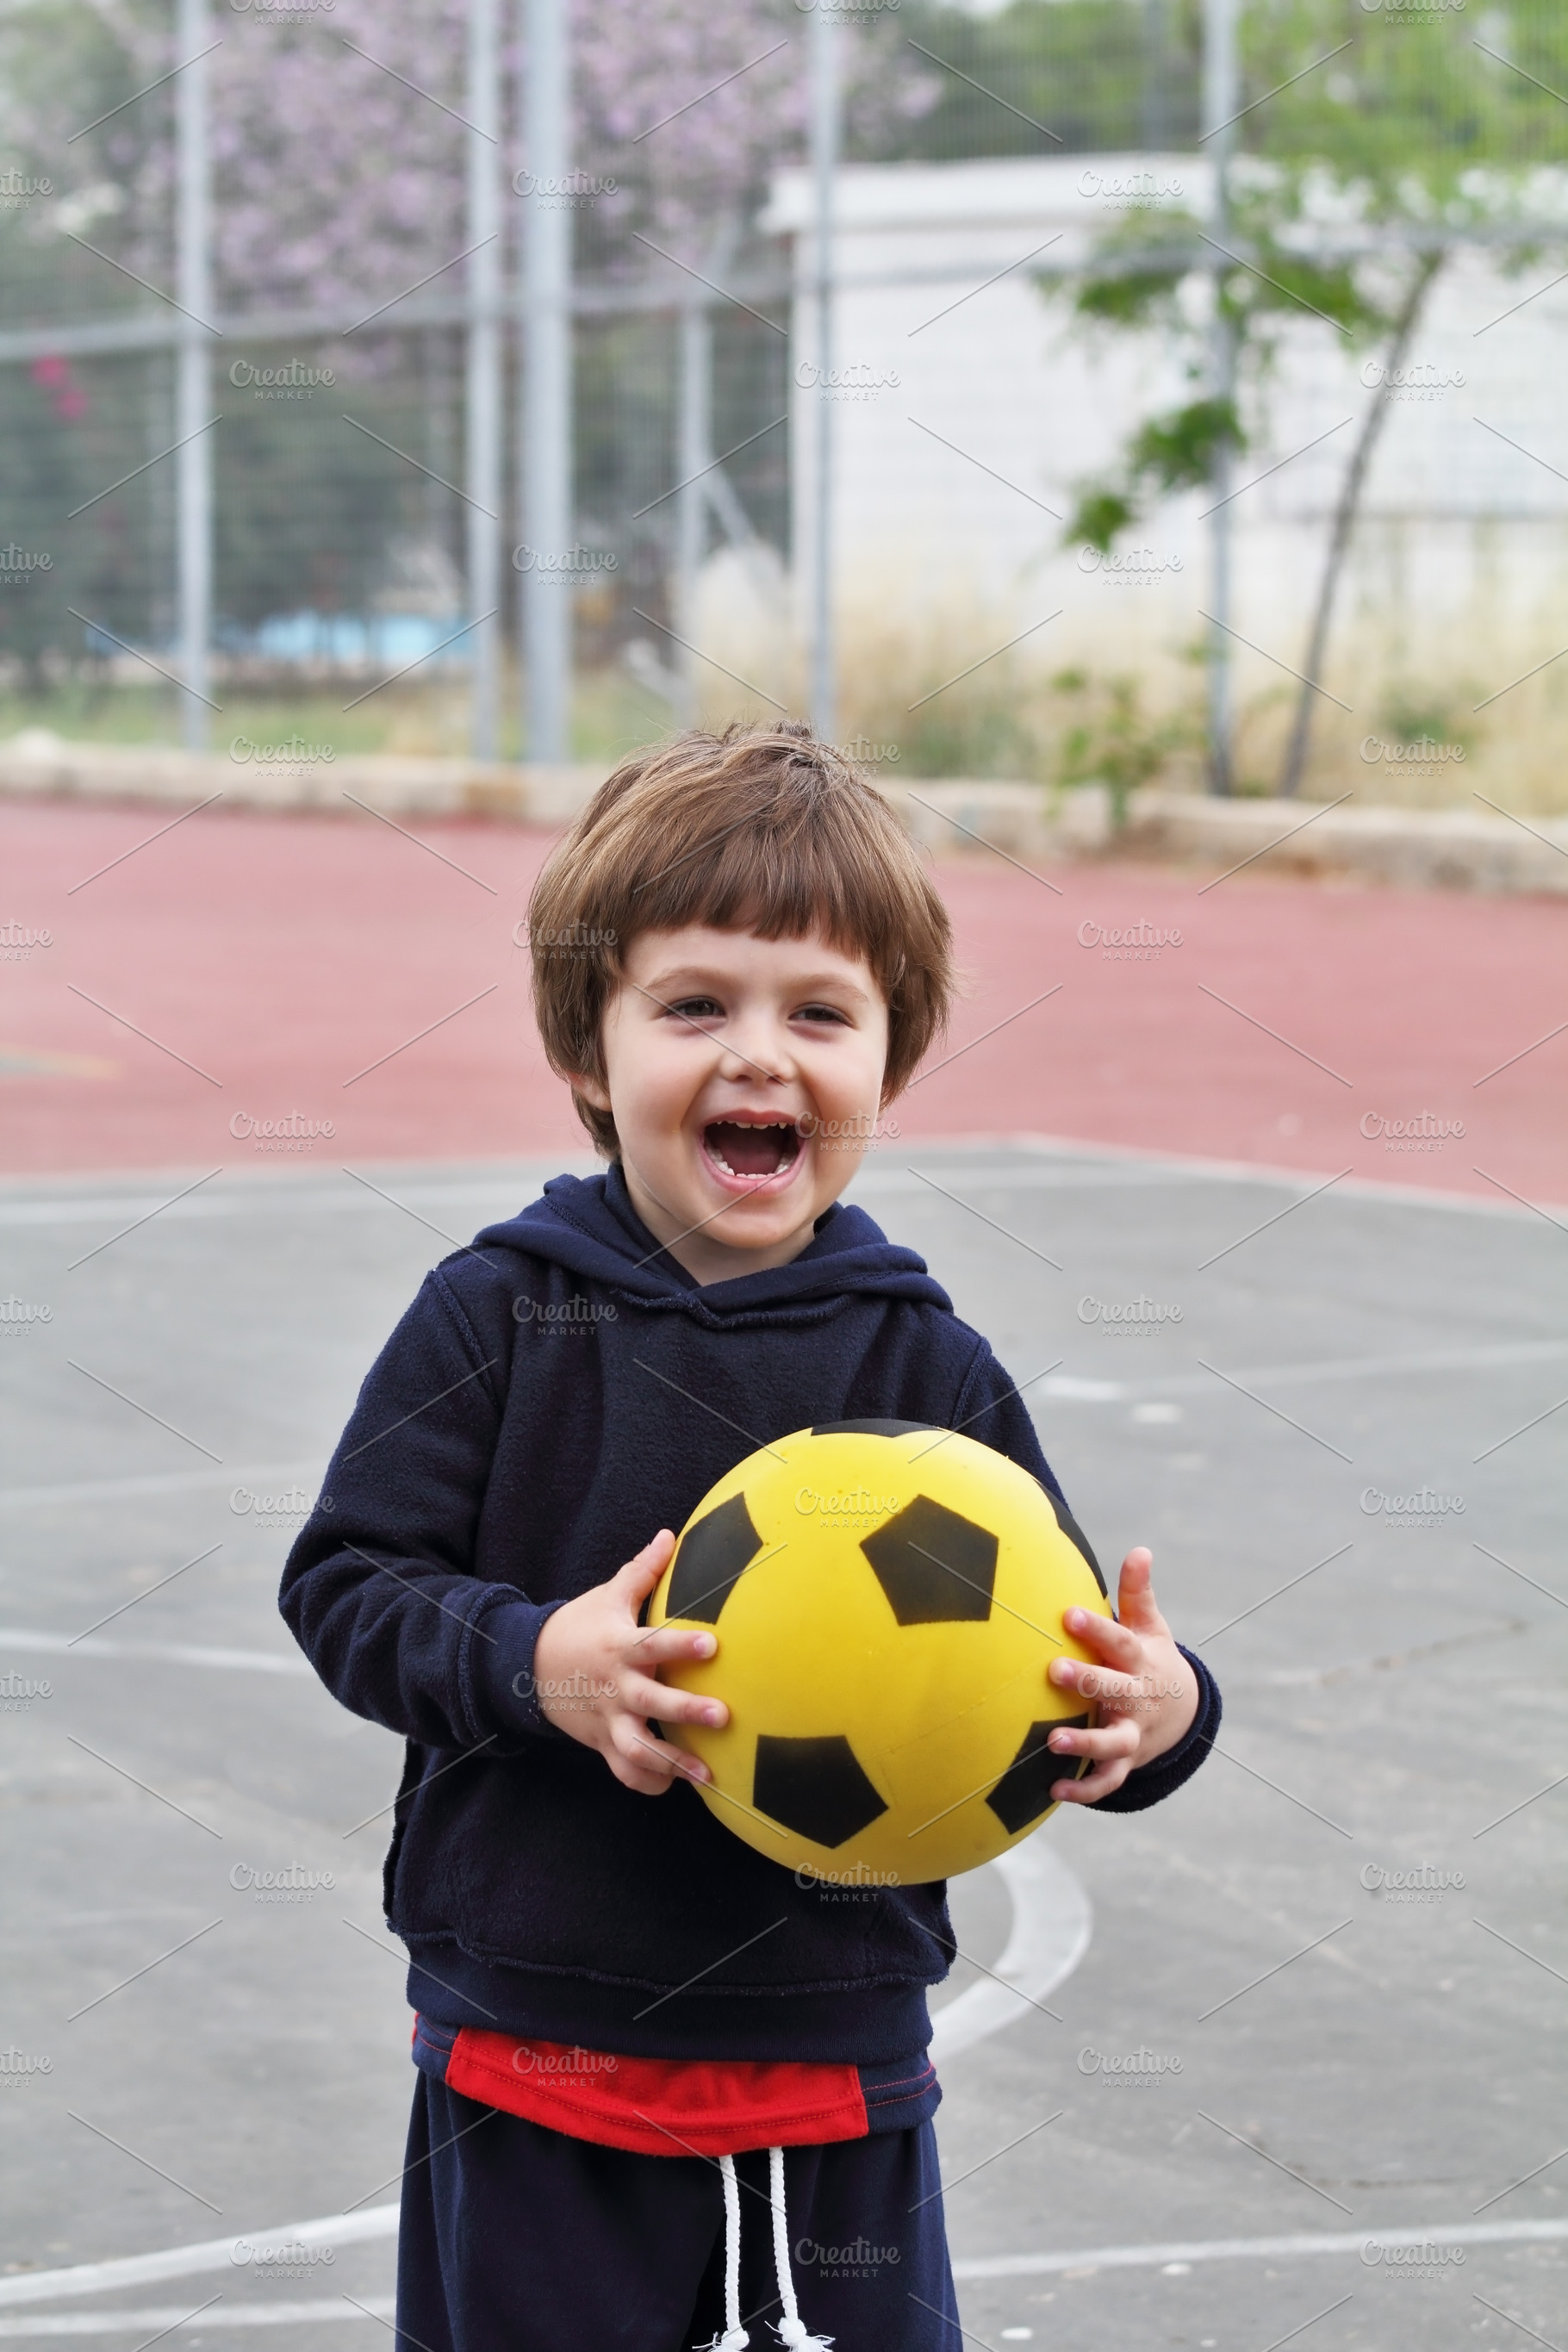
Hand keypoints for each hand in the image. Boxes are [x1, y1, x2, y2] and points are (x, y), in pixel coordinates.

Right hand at [529, 1531, 729, 1794]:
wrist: (529, 1666)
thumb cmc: (580, 1626)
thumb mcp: (608, 1596)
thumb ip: (643, 1570)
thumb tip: (671, 1534)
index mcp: (619, 1647)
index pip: (652, 1645)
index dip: (680, 1646)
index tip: (712, 1646)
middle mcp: (615, 1687)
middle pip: (650, 1703)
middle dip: (685, 1711)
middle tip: (721, 1715)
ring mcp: (607, 1720)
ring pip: (637, 1748)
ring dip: (671, 1762)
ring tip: (706, 1772)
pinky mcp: (602, 1743)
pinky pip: (624, 1771)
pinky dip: (647, 1782)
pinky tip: (675, 1785)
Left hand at [1044, 1548, 1198, 1804]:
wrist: (1180, 1715)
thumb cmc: (1150, 1659)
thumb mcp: (1150, 1628)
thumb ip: (1138, 1593)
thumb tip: (1140, 1550)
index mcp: (1139, 1661)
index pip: (1119, 1642)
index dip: (1096, 1628)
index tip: (1069, 1612)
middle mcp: (1137, 1698)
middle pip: (1114, 1689)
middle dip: (1087, 1682)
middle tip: (1055, 1670)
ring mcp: (1132, 1733)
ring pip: (1111, 1744)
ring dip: (1084, 1745)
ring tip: (1052, 1742)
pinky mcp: (1124, 1762)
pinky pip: (1106, 1781)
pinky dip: (1084, 1790)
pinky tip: (1054, 1791)